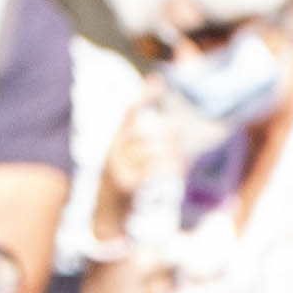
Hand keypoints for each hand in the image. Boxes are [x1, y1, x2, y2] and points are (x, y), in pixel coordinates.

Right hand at [105, 93, 192, 219]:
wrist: (108, 211)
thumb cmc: (126, 179)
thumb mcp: (132, 155)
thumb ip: (148, 138)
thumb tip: (171, 121)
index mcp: (115, 138)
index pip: (129, 110)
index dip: (144, 95)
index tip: (159, 81)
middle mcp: (113, 150)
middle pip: (143, 130)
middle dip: (166, 129)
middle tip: (182, 130)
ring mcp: (117, 167)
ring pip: (151, 150)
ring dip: (172, 150)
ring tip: (184, 153)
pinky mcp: (126, 184)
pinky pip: (152, 170)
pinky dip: (169, 167)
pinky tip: (180, 167)